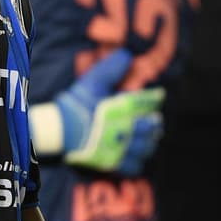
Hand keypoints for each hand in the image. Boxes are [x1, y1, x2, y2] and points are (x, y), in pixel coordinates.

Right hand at [56, 49, 164, 174]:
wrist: (60, 130)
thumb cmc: (77, 104)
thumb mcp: (93, 81)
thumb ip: (111, 68)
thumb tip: (127, 54)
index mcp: (122, 108)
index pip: (145, 102)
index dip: (154, 99)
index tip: (159, 96)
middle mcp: (125, 129)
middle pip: (149, 127)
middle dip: (154, 122)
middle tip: (157, 120)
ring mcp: (119, 147)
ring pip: (144, 147)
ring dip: (150, 142)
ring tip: (151, 138)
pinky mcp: (112, 162)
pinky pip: (133, 166)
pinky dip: (138, 161)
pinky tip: (138, 156)